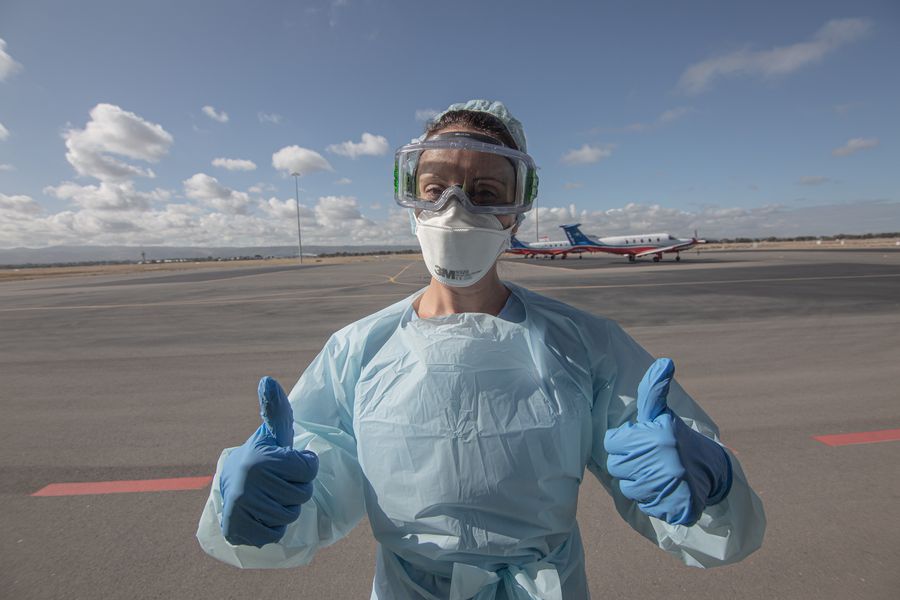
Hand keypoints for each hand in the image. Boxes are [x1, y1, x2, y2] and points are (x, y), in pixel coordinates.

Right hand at [220, 376, 318, 546]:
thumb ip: (276, 409)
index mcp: (262, 458)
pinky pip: (274, 535)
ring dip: (285, 509)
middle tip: (279, 482)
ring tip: (270, 497)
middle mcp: (249, 483)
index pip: (309, 470)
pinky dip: (272, 527)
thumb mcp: (272, 433)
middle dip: (296, 490)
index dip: (304, 467)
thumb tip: (267, 380)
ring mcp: (241, 508)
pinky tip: (262, 514)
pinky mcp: (237, 530)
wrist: (230, 484)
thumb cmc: (262, 457)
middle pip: (302, 495)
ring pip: (290, 516)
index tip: (288, 464)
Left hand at [603, 358, 731, 525]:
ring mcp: (669, 485)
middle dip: (629, 464)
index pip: (611, 443)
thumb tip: (664, 362)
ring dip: (639, 484)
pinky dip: (653, 501)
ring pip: (628, 489)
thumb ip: (653, 391)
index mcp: (656, 434)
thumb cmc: (676, 437)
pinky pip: (645, 506)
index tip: (640, 442)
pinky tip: (665, 490)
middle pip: (616, 467)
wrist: (710, 469)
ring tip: (657, 474)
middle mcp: (662, 460)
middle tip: (648, 459)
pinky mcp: (675, 507)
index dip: (623, 443)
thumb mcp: (663, 414)